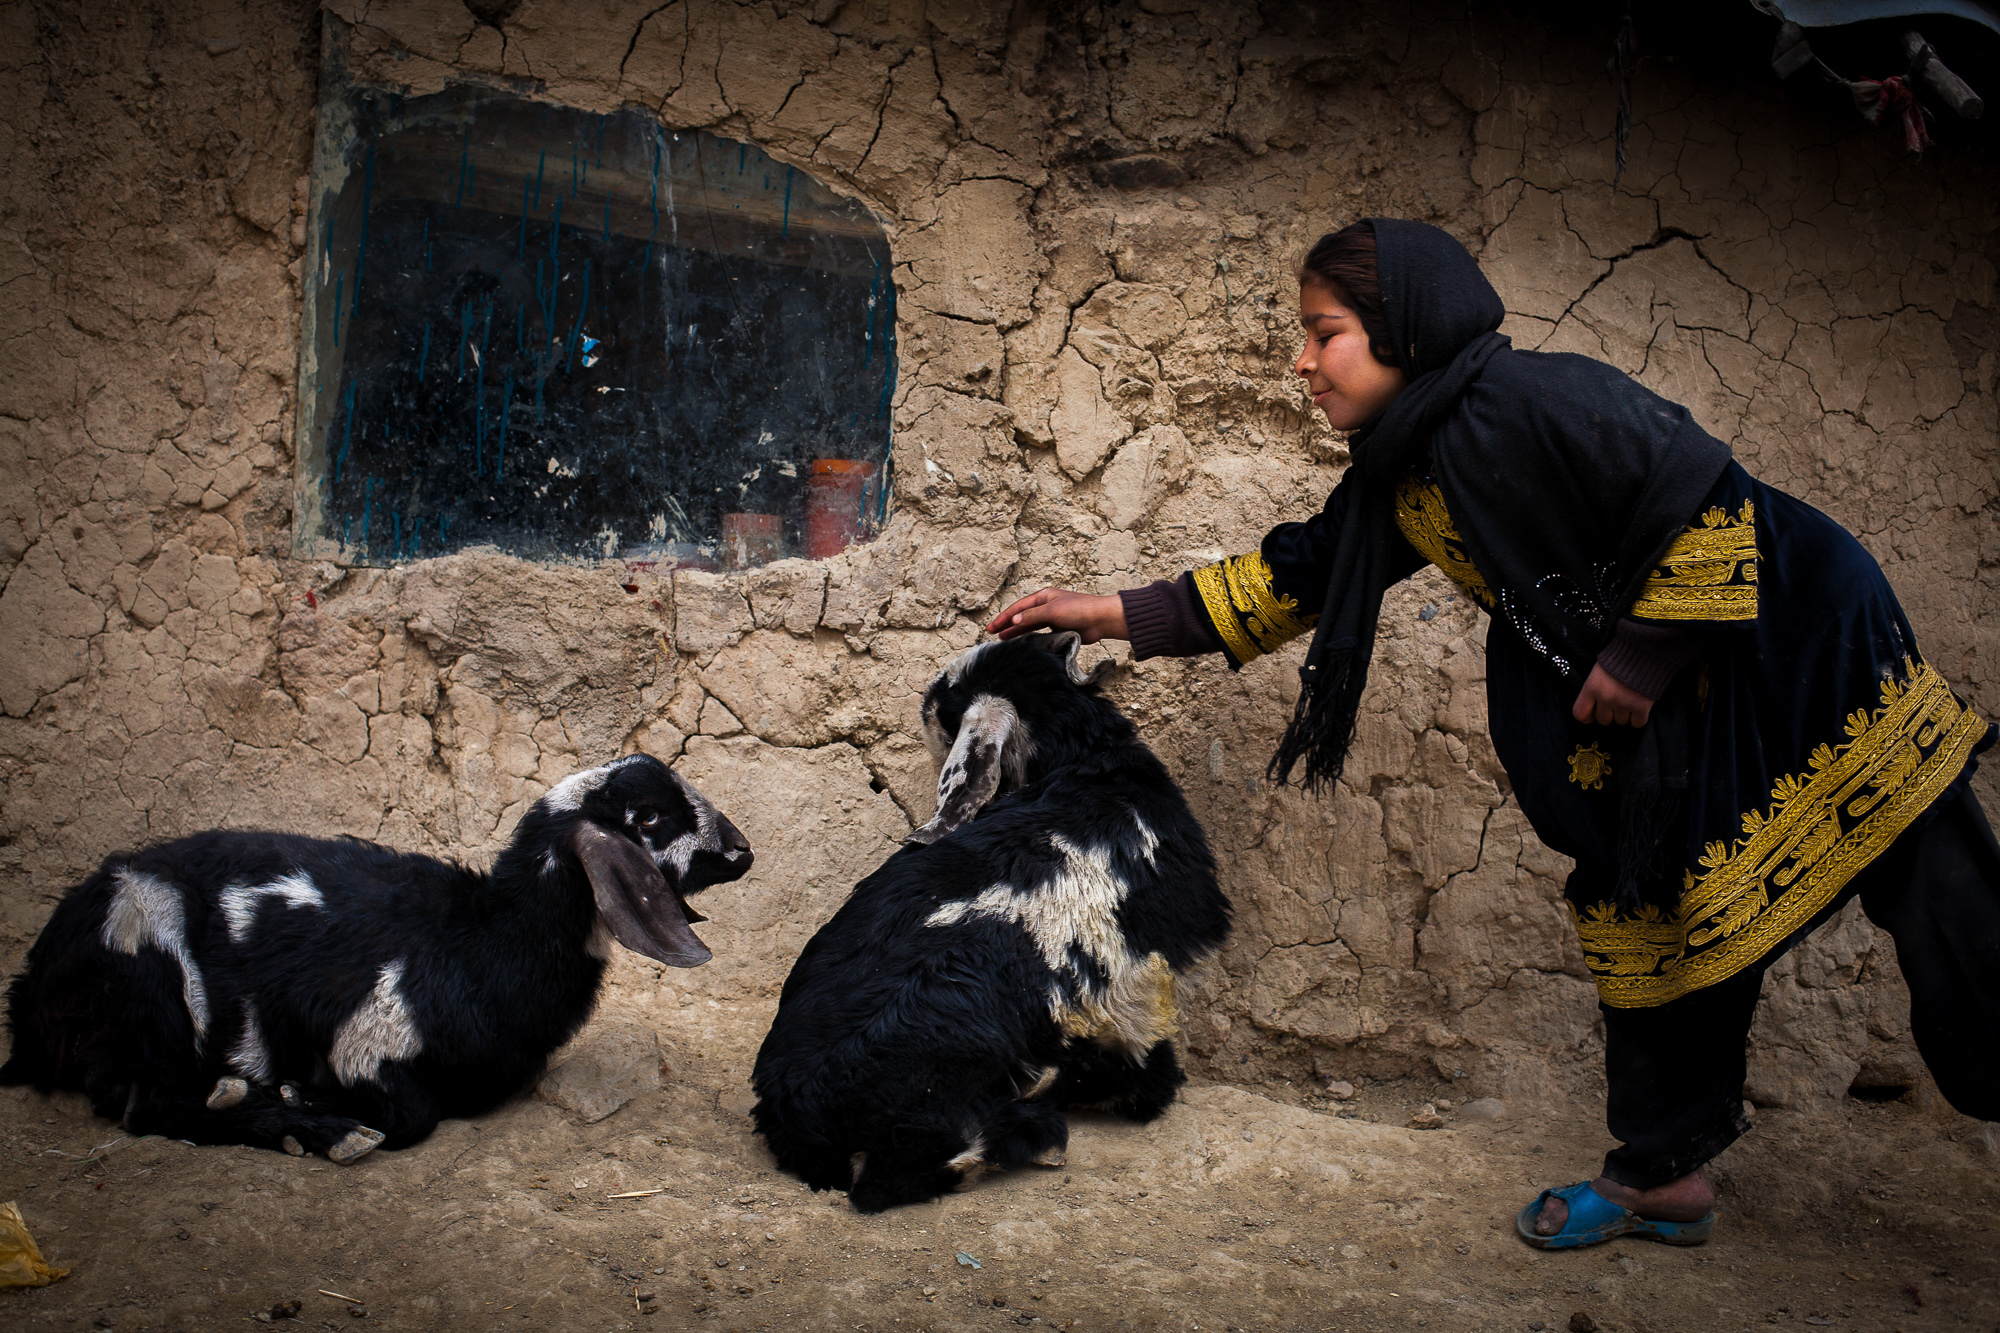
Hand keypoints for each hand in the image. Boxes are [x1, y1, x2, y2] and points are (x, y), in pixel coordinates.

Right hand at [985, 587, 1129, 642]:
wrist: (1100, 620)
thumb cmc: (1079, 609)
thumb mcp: (1053, 611)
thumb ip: (1033, 616)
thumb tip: (1015, 620)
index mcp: (1043, 597)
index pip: (1018, 607)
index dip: (1004, 617)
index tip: (992, 627)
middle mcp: (1046, 606)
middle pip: (1021, 615)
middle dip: (1007, 623)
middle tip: (992, 633)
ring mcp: (1052, 617)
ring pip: (1029, 624)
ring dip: (1016, 631)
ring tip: (1002, 638)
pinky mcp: (1058, 628)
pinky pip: (1039, 632)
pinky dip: (1029, 636)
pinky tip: (1021, 642)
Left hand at [1572, 663, 1653, 726]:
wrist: (1646, 649)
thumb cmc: (1621, 658)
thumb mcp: (1599, 671)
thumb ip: (1594, 690)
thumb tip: (1593, 709)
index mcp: (1592, 687)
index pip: (1579, 713)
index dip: (1587, 717)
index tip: (1594, 713)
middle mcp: (1605, 697)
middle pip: (1603, 720)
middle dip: (1610, 714)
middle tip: (1617, 702)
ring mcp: (1623, 703)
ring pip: (1621, 722)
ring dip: (1625, 714)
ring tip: (1630, 699)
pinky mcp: (1641, 707)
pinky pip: (1637, 723)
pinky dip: (1639, 718)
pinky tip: (1640, 706)